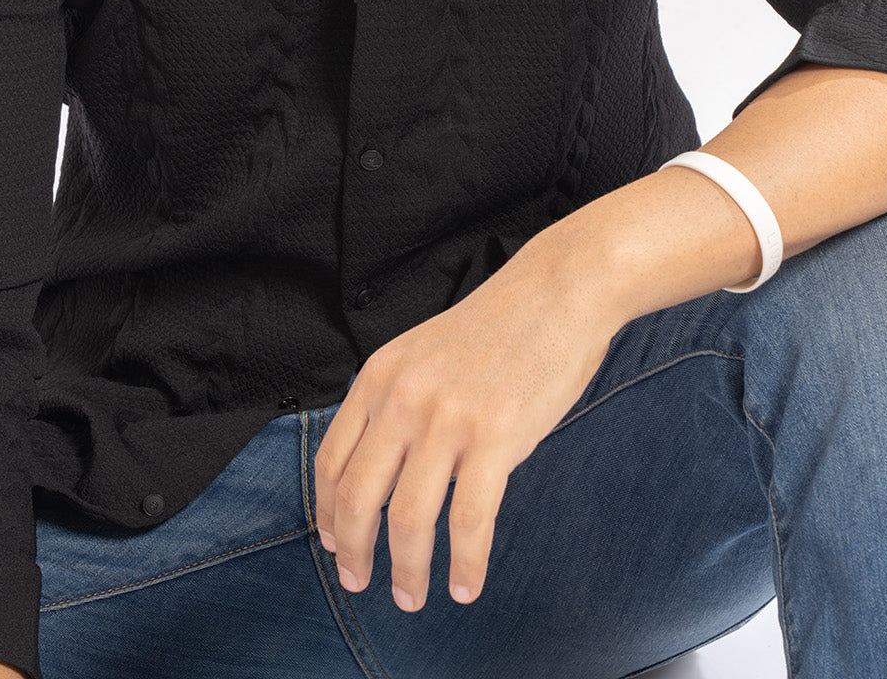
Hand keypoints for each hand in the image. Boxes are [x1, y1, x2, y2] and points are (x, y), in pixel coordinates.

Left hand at [313, 221, 624, 613]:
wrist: (557, 292)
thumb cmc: (498, 328)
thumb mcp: (423, 353)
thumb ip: (396, 402)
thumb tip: (381, 472)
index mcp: (379, 376)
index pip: (333, 460)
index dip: (329, 513)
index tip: (335, 544)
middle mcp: (403, 397)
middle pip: (358, 497)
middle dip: (356, 553)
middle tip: (361, 583)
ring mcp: (447, 418)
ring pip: (408, 518)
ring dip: (408, 570)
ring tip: (413, 596)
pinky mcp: (495, 436)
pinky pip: (469, 521)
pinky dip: (464, 564)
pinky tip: (466, 584)